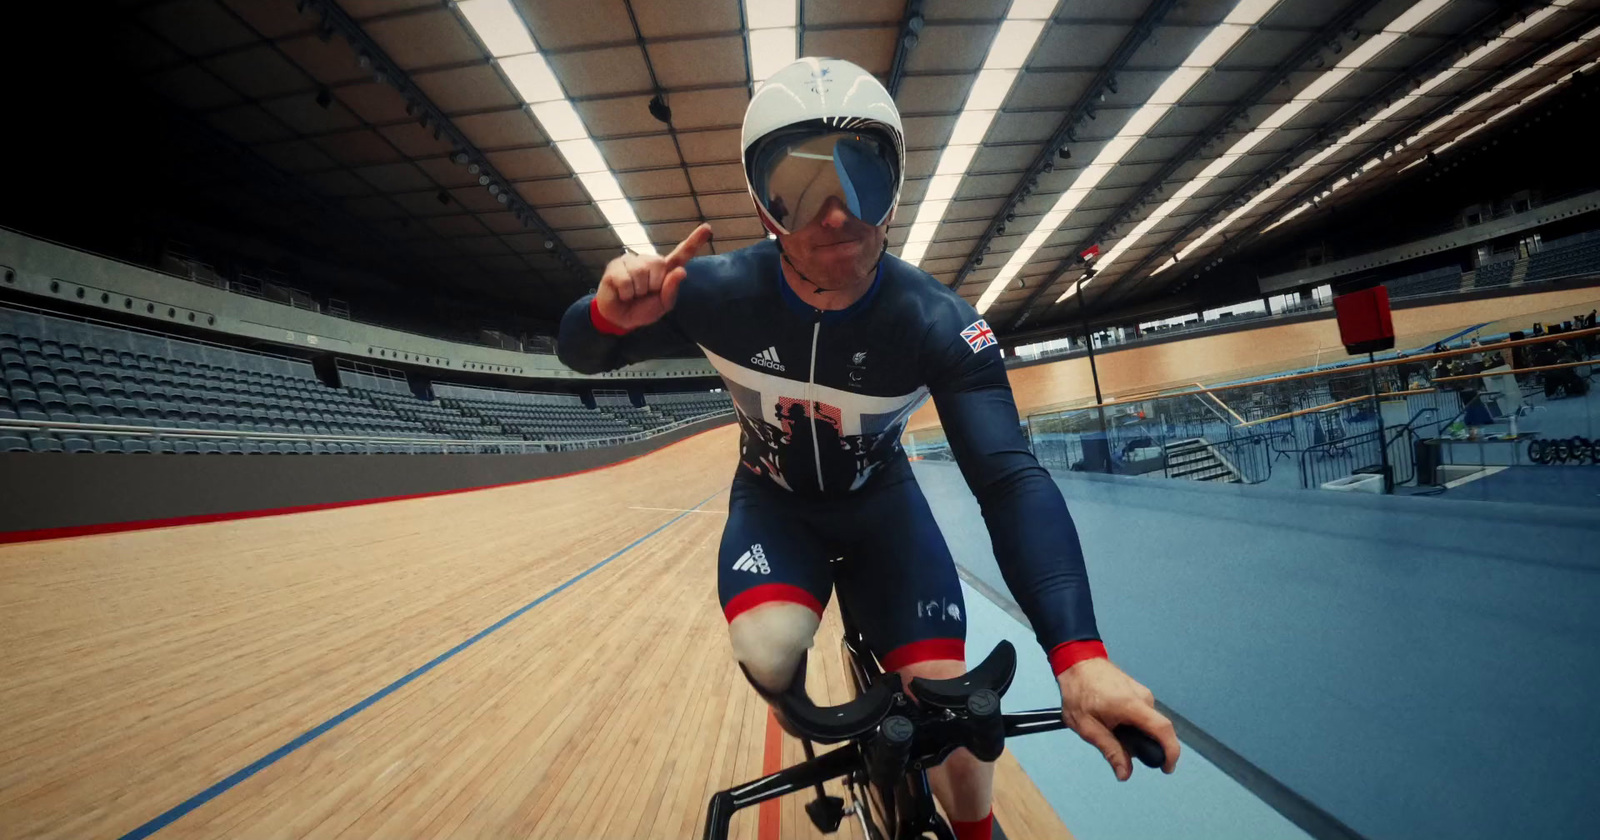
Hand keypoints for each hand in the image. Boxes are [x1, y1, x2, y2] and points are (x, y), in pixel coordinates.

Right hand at [595, 223, 712, 330]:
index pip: (682, 254)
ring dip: (637, 291)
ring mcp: (632, 261)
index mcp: (665, 270)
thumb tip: (681, 271)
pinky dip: (625, 293)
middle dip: (651, 285)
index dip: (694, 241)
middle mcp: (650, 261)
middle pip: (658, 264)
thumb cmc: (643, 310)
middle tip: (643, 294)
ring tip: (631, 294)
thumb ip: (671, 291)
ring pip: (640, 272)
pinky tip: (622, 293)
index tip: (707, 228)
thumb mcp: (662, 306)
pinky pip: (625, 280)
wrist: (620, 318)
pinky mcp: (615, 265)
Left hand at [1057, 658, 1179, 779]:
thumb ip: (1110, 750)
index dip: (1171, 752)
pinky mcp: (1138, 690)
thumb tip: (1125, 774)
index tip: (1166, 768)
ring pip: (1147, 723)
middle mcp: (1144, 698)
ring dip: (1135, 734)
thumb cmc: (1078, 692)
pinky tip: (1112, 721)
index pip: (1163, 730)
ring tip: (1109, 731)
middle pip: (1156, 730)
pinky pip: (1142, 714)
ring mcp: (1143, 692)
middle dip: (1144, 746)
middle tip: (1120, 749)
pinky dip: (1133, 724)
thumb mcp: (1087, 727)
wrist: (1076, 661)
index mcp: (1132, 706)